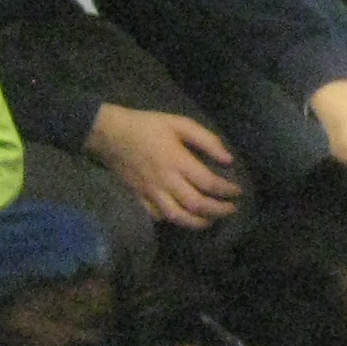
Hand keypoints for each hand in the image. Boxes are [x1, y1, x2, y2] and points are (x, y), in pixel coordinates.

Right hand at [84, 104, 240, 227]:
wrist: (108, 133)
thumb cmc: (146, 126)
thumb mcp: (178, 123)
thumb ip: (206, 140)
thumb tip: (228, 159)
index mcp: (177, 161)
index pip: (209, 183)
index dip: (227, 191)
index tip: (238, 192)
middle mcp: (166, 181)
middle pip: (197, 205)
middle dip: (218, 211)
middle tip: (231, 209)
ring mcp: (150, 192)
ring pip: (178, 217)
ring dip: (199, 222)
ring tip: (211, 220)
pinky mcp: (138, 198)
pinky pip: (158, 216)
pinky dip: (173, 220)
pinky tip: (184, 216)